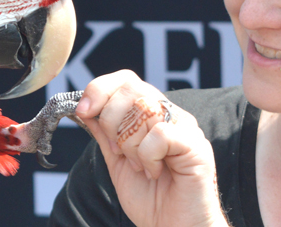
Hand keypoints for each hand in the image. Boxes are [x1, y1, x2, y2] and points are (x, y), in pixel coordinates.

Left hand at [76, 70, 229, 226]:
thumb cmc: (152, 200)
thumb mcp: (116, 162)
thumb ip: (104, 134)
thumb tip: (84, 108)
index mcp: (153, 115)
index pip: (126, 80)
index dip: (100, 89)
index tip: (84, 111)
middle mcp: (171, 115)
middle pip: (132, 89)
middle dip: (112, 121)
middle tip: (118, 152)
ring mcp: (186, 127)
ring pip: (144, 110)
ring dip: (130, 145)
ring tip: (140, 167)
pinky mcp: (196, 145)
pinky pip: (160, 134)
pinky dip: (147, 157)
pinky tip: (155, 172)